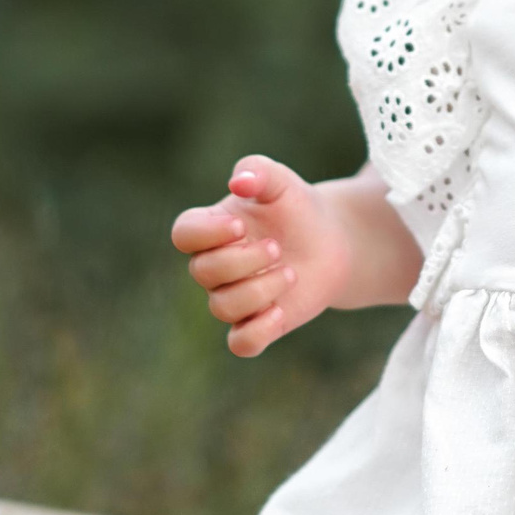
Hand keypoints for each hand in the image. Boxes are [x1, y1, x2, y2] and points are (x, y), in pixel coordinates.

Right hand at [169, 155, 350, 356]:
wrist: (331, 241)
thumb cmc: (296, 207)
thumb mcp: (281, 181)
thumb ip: (257, 171)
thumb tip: (238, 182)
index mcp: (211, 228)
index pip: (183, 234)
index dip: (207, 234)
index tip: (242, 226)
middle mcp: (214, 266)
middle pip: (204, 273)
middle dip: (243, 261)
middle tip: (277, 247)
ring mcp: (234, 297)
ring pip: (222, 307)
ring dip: (259, 291)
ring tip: (290, 273)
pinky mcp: (257, 324)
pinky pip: (240, 343)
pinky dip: (257, 331)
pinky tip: (280, 311)